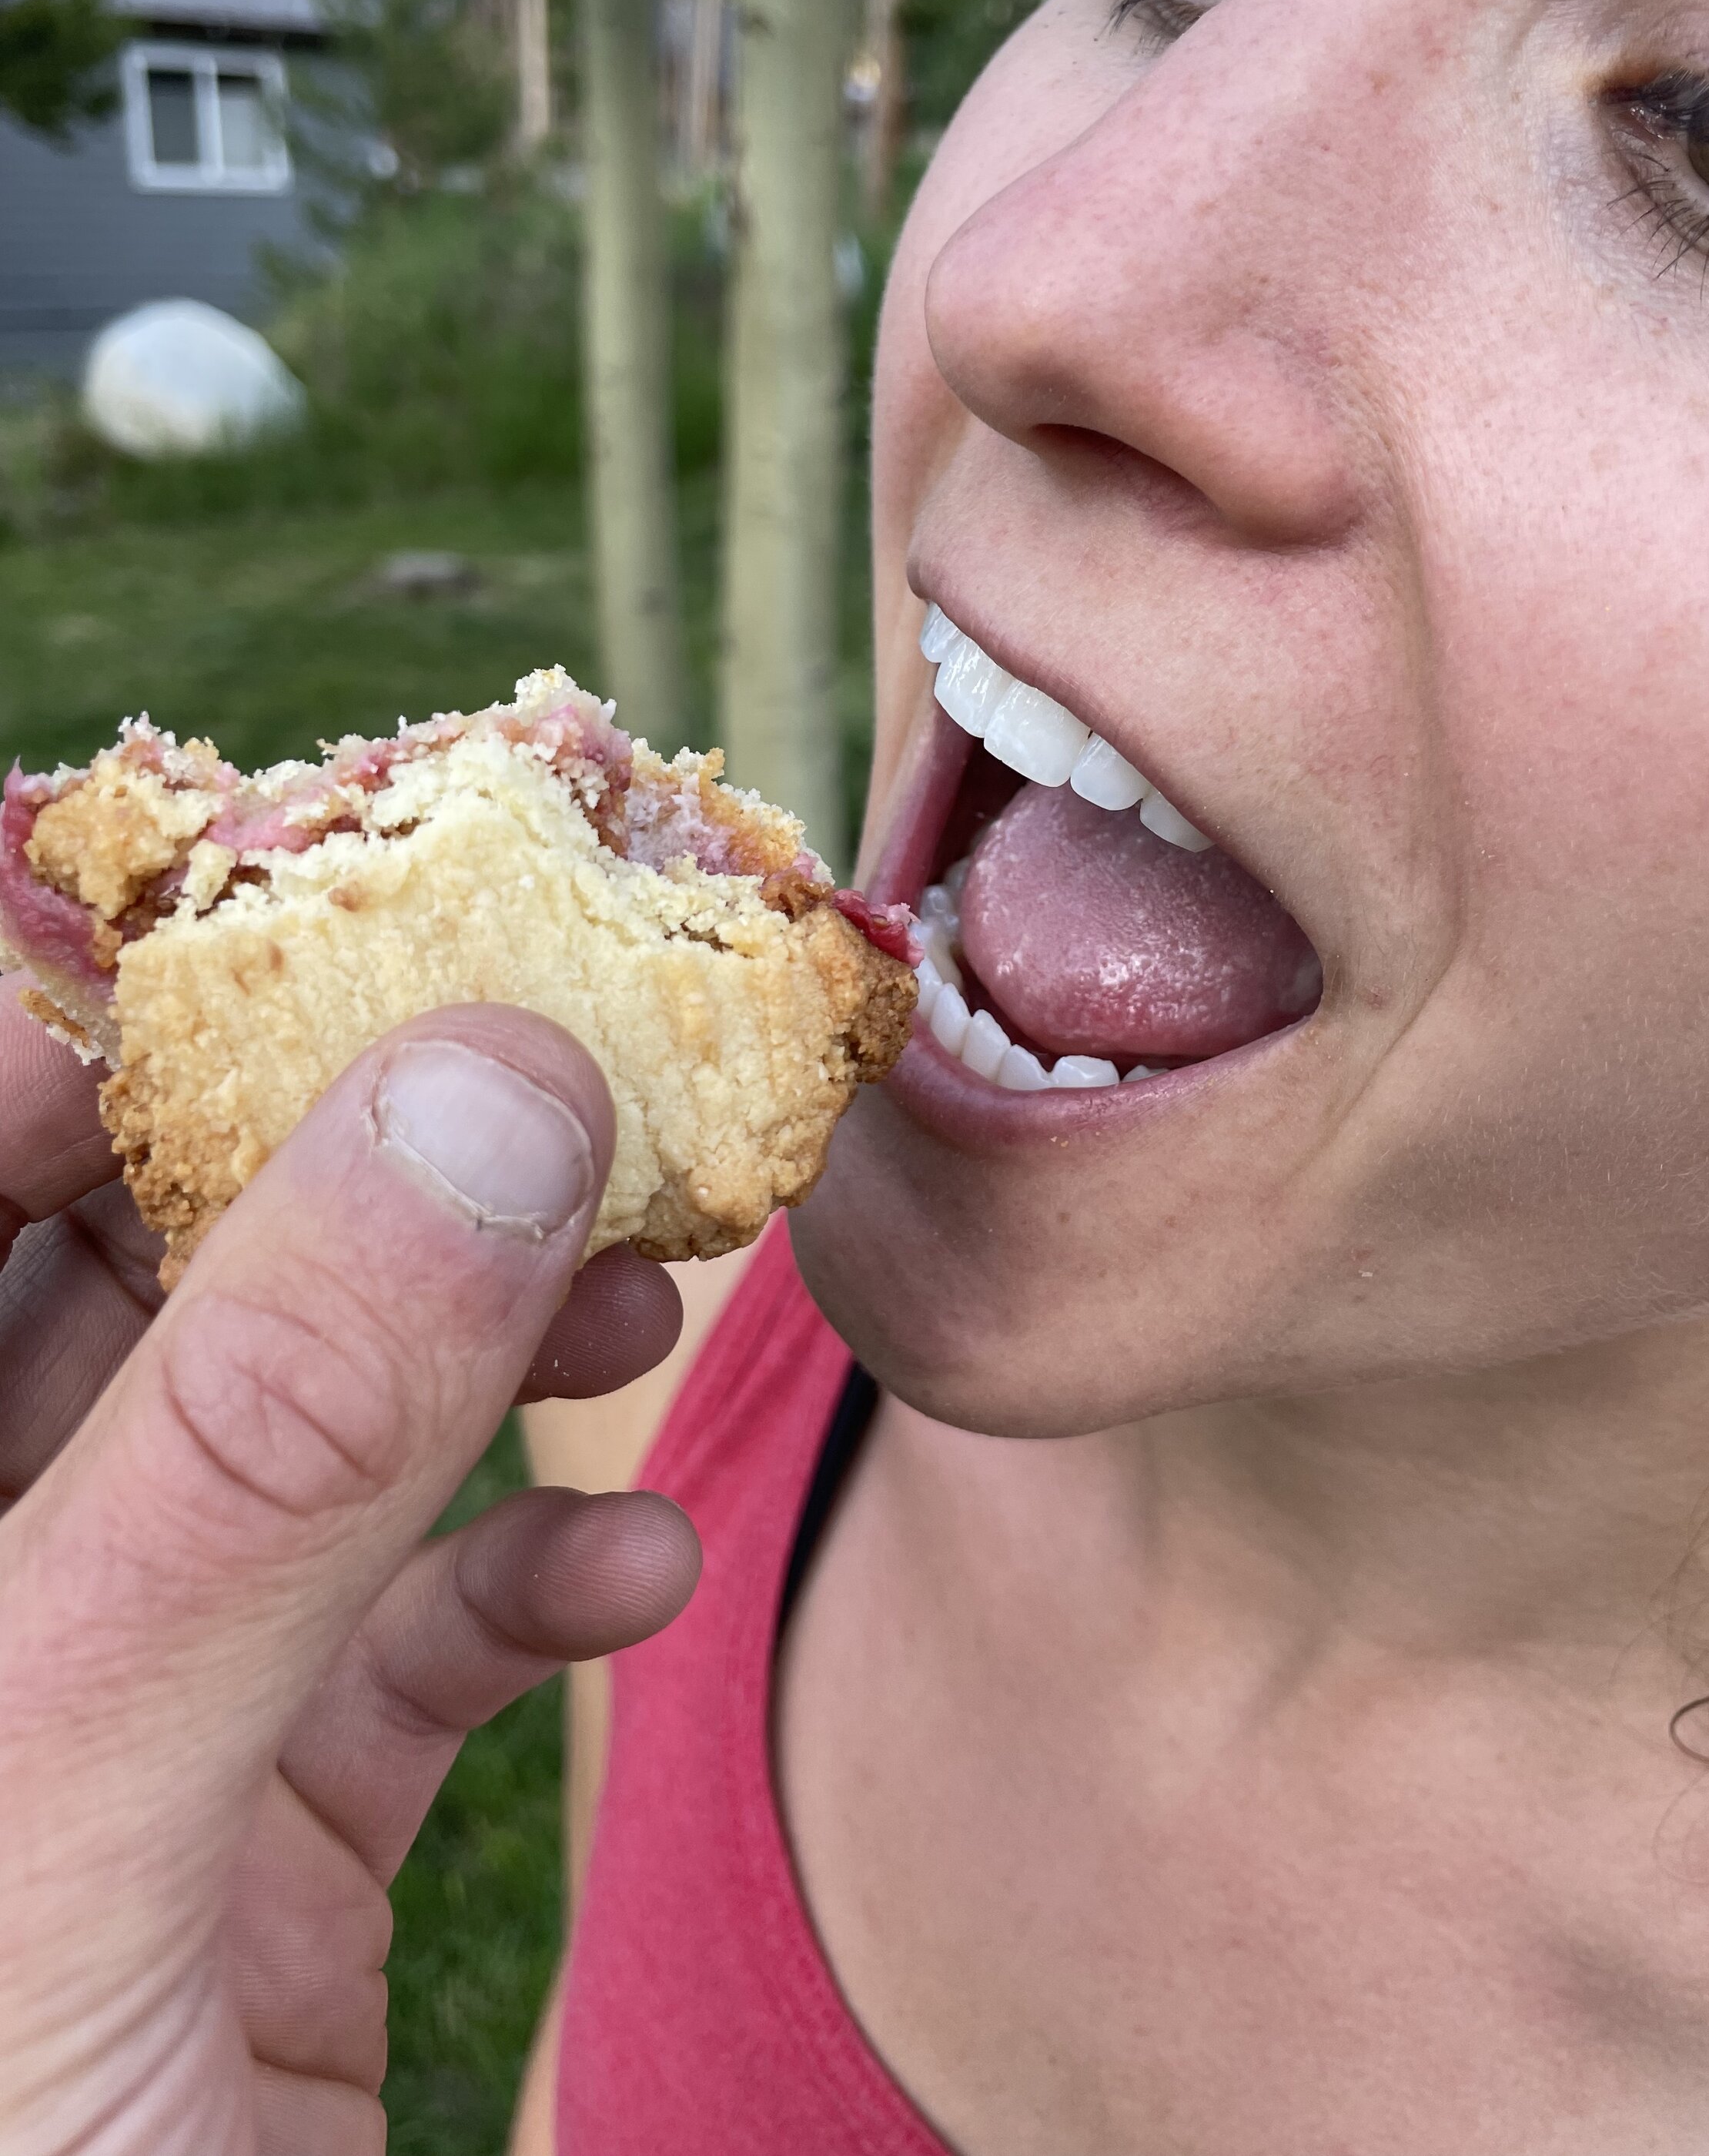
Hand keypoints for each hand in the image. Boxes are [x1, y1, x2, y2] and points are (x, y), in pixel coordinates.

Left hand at [0, 976, 700, 2154]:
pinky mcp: (261, 1823)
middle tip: (560, 1037)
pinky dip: (528, 1581)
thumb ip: (260, 1451)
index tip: (295, 883)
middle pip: (132, 1258)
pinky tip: (621, 1583)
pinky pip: (402, 1628)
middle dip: (351, 1141)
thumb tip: (475, 1092)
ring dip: (485, 1337)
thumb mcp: (62, 1818)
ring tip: (648, 1284)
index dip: (62, 981)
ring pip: (297, 1420)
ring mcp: (106, 1706)